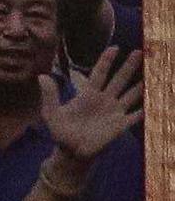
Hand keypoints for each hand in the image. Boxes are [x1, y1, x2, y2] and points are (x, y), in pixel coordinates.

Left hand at [41, 48, 143, 162]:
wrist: (71, 152)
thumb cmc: (61, 131)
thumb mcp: (51, 114)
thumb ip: (50, 96)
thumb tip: (41, 76)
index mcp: (88, 94)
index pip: (99, 73)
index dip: (106, 61)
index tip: (115, 48)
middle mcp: (105, 99)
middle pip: (119, 79)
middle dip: (129, 66)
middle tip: (140, 51)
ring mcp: (115, 111)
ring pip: (132, 93)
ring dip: (142, 84)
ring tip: (154, 71)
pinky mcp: (121, 125)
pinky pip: (137, 114)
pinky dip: (147, 108)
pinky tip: (157, 100)